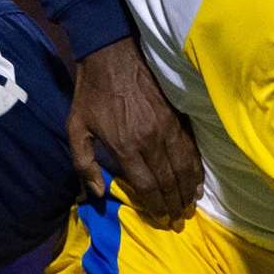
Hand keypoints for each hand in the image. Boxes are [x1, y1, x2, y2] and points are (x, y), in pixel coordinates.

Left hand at [67, 37, 201, 228]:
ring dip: (188, 190)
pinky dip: (196, 168)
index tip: (160, 219)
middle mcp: (151, 141)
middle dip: (174, 205)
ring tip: (189, 206)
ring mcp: (168, 128)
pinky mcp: (178, 116)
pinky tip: (197, 181)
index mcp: (126, 147)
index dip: (155, 207)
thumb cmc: (91, 91)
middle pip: (169, 182)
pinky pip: (192, 149)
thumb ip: (83, 163)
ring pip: (184, 167)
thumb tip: (94, 192)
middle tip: (178, 220)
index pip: (147, 187)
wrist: (112, 52)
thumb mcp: (75, 127)